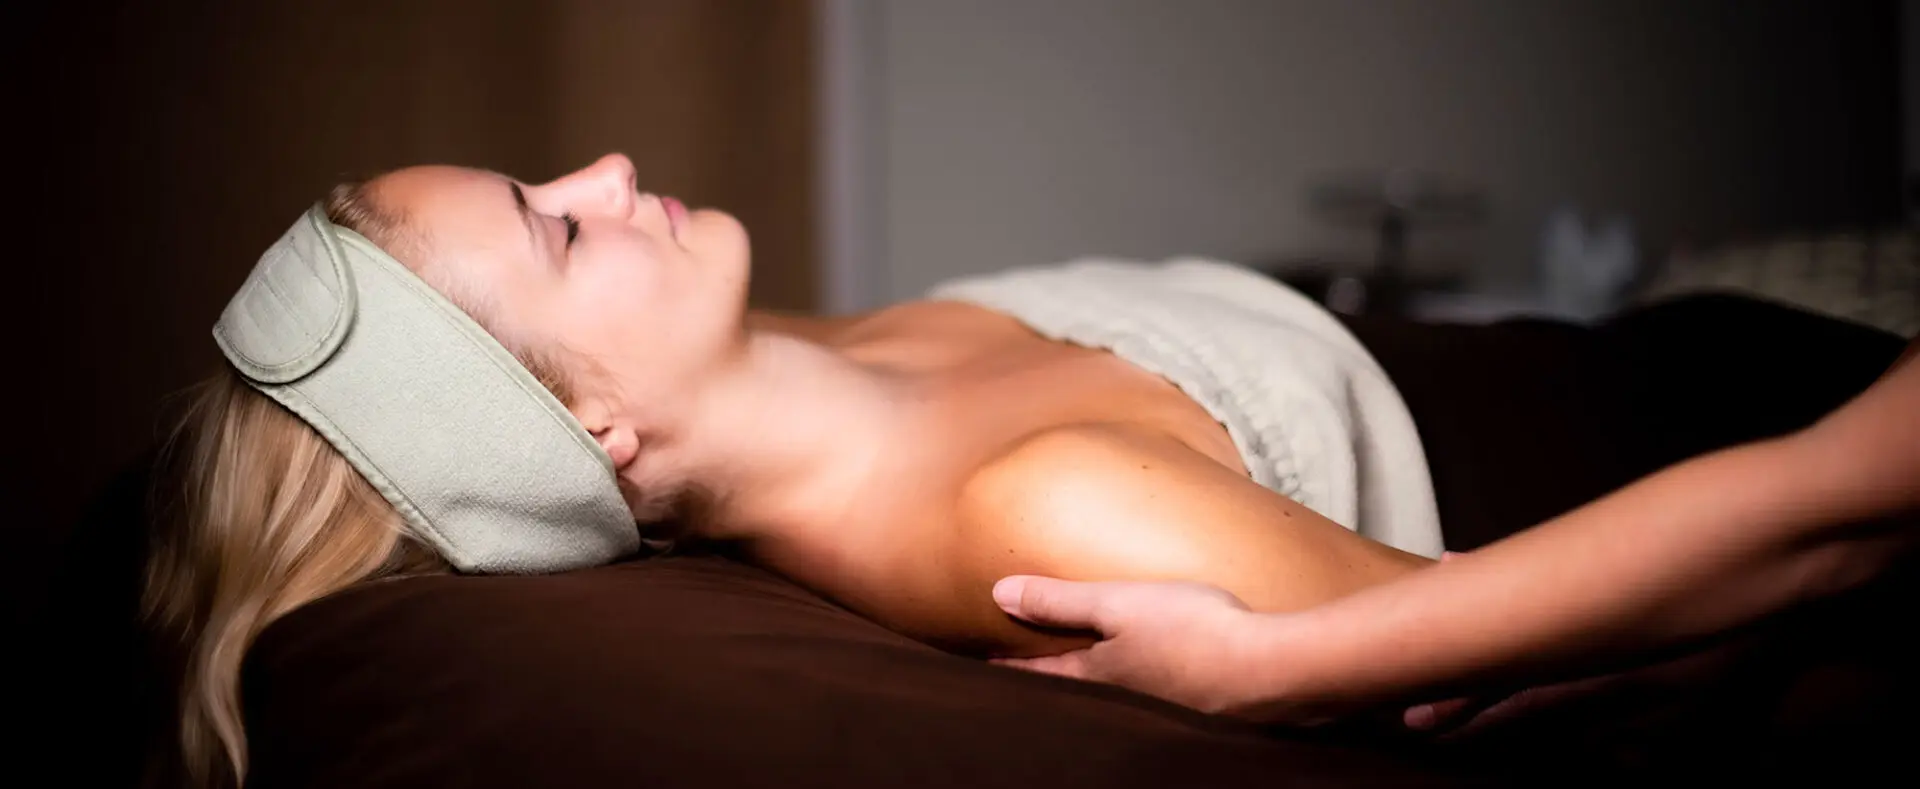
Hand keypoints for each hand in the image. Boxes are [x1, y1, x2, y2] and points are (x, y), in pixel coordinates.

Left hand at [990, 575, 1266, 715]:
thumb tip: (998, 595)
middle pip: (1077, 687)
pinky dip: (1141, 676)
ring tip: (1086, 666)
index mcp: (1101, 675)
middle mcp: (1126, 696)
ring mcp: (1163, 702)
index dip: (1013, 664)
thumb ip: (1059, 600)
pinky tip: (1158, 666)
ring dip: (1096, 678)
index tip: (984, 664)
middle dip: (1052, 677)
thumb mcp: (1117, 605)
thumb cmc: (1192, 634)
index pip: (1043, 671)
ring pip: (1115, 689)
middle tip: (1027, 670)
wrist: (1270, 670)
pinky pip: (1154, 686)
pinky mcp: (1199, 697)